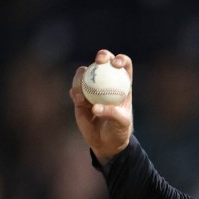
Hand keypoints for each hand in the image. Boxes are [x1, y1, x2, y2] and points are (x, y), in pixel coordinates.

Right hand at [71, 49, 133, 164]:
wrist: (106, 142)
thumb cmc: (119, 130)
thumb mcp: (121, 123)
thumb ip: (112, 113)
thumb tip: (95, 107)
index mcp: (122, 85)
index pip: (123, 66)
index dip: (120, 59)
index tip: (116, 64)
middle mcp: (106, 83)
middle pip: (104, 62)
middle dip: (102, 56)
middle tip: (99, 61)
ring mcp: (92, 88)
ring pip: (85, 73)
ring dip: (82, 77)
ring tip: (84, 93)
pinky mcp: (79, 97)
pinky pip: (75, 89)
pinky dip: (75, 92)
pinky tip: (79, 101)